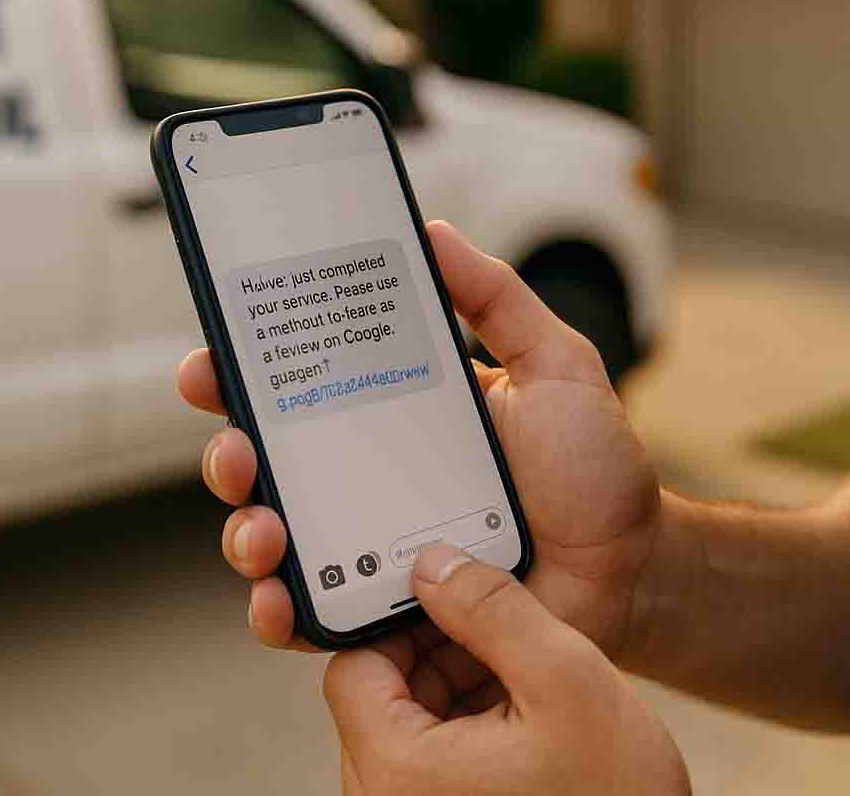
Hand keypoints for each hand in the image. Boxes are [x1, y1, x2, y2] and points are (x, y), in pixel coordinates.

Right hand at [178, 221, 661, 680]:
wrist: (633, 568)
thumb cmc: (596, 470)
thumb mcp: (555, 367)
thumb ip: (498, 301)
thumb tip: (433, 230)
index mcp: (399, 416)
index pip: (302, 388)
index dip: (245, 372)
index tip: (216, 358)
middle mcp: (371, 482)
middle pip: (269, 465)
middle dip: (232, 455)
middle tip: (240, 451)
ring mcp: (373, 550)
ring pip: (276, 542)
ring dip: (246, 534)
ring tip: (263, 530)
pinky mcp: (387, 613)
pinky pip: (313, 619)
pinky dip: (280, 613)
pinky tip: (281, 603)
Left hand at [329, 543, 687, 795]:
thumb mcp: (566, 679)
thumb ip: (494, 610)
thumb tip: (436, 564)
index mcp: (398, 770)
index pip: (354, 663)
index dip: (404, 618)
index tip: (457, 597)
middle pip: (379, 694)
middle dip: (439, 652)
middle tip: (505, 634)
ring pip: (408, 723)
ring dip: (460, 686)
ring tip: (527, 684)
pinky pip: (431, 760)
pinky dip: (471, 726)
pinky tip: (526, 720)